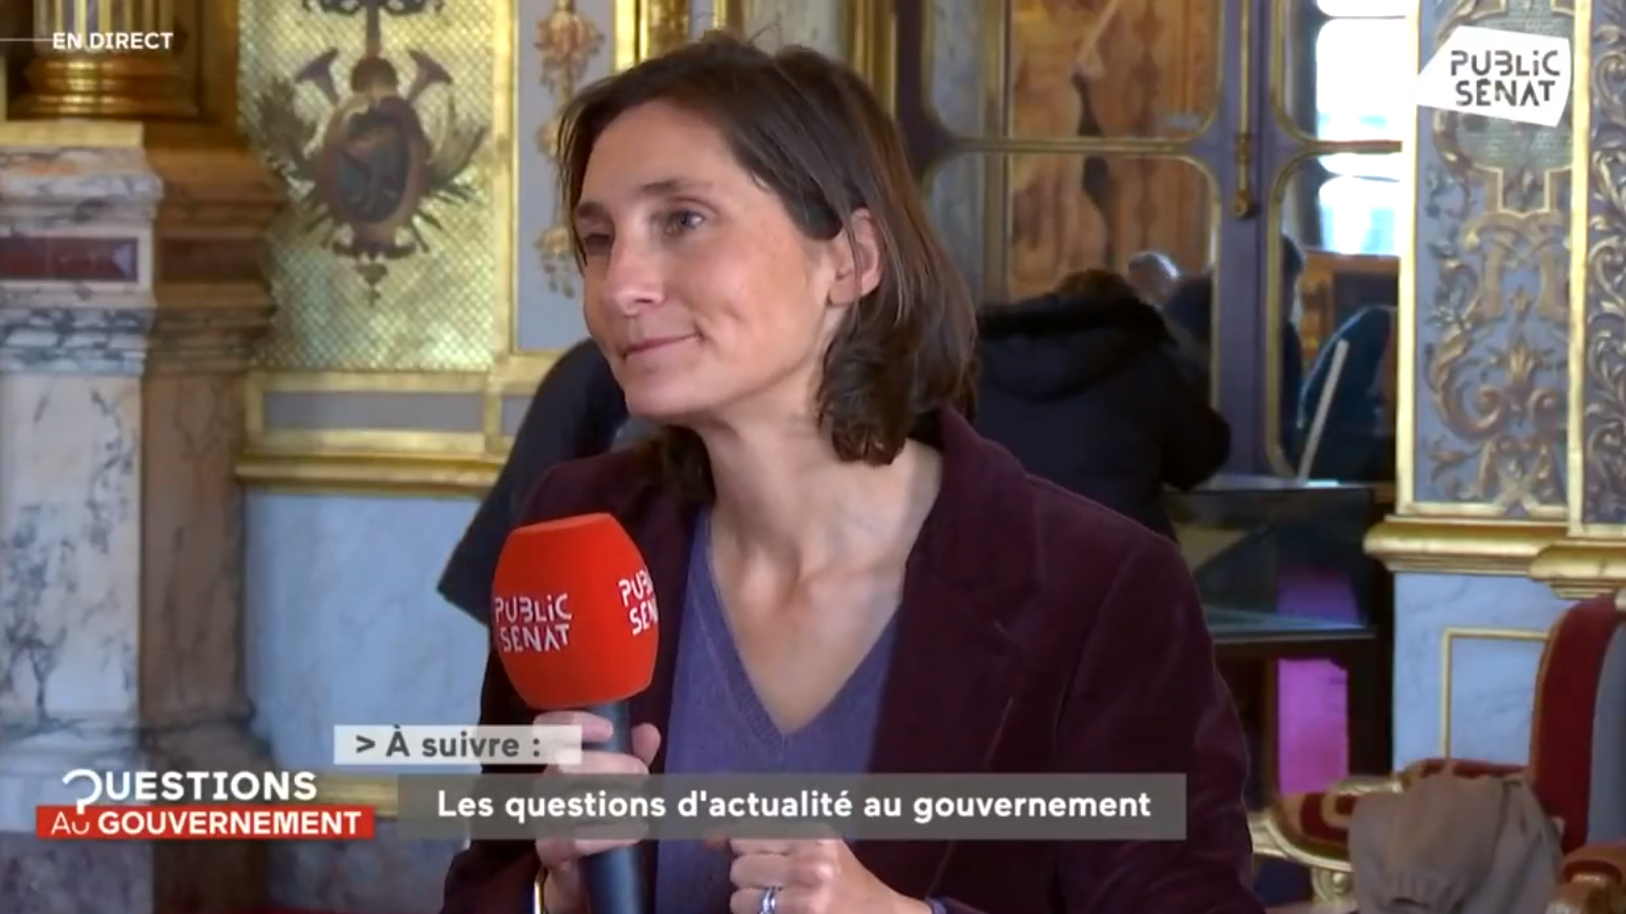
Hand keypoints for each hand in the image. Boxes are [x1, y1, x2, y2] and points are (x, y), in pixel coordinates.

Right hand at [532, 711, 660, 913]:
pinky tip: (633, 831)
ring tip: (640, 808)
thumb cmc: (600, 815)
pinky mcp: (550, 850)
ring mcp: (543, 817)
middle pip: (566, 763)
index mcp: (560, 758)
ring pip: (572, 800)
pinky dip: (612, 833)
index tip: (608, 730)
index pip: (550, 728)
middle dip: (614, 767)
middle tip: (641, 778)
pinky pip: (576, 838)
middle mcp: (545, 784)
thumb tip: (648, 732)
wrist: (582, 871)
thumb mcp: (622, 782)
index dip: (575, 722)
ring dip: (616, 802)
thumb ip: (634, 756)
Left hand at [726, 837, 929, 913]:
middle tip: (771, 883)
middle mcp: (809, 865)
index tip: (727, 847)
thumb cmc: (845, 880)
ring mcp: (804, 901)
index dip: (735, 845)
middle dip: (748, 877)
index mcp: (813, 836)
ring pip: (740, 900)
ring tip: (777, 904)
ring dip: (751, 904)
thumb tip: (707, 836)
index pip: (746, 834)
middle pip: (739, 867)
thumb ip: (765, 836)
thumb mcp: (815, 846)